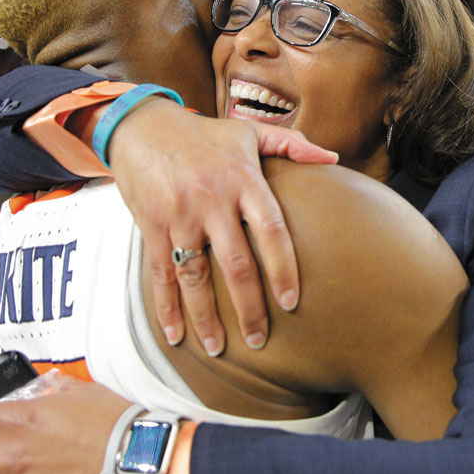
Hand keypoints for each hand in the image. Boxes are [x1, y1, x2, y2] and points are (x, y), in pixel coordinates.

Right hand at [108, 99, 337, 354]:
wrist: (142, 125)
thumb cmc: (203, 134)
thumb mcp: (247, 132)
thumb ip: (291, 145)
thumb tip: (332, 159)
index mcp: (243, 179)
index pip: (271, 230)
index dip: (283, 269)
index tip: (292, 303)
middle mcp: (213, 199)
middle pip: (236, 263)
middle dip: (249, 308)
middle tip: (259, 341)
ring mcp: (180, 214)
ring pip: (196, 276)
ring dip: (206, 317)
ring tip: (219, 349)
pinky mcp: (152, 223)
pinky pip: (161, 272)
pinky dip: (166, 307)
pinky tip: (175, 336)